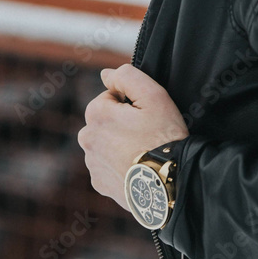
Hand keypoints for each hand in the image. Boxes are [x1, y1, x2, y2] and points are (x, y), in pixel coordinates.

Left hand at [77, 63, 189, 210]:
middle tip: (147, 134)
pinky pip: (107, 167)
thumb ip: (127, 76)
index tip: (146, 116)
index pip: (109, 98)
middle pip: (105, 121)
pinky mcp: (99, 183)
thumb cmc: (164, 138)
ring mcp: (92, 163)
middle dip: (122, 124)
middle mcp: (87, 138)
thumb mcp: (154, 96)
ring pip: (105, 144)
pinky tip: (137, 169)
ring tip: (143, 153)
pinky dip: (119, 165)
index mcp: (96, 113)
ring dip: (119, 144)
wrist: (170, 184)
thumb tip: (105, 74)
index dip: (130, 104)